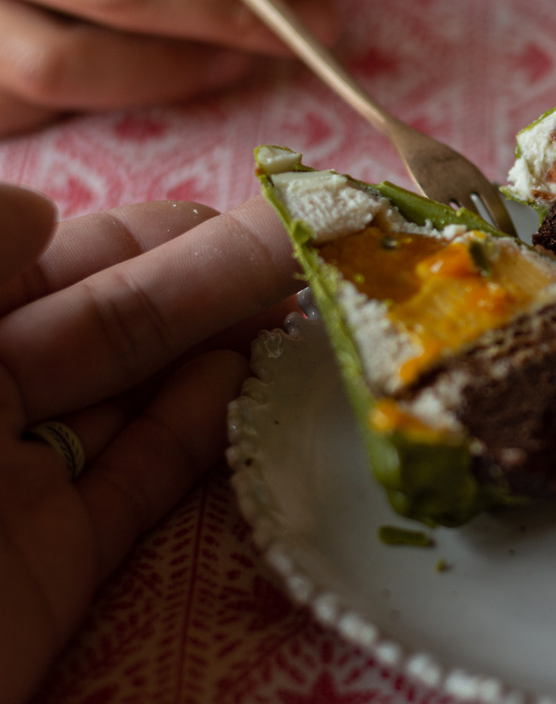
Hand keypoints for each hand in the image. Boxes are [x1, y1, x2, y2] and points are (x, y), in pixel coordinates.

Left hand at [0, 184, 300, 703]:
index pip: (57, 260)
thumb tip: (41, 214)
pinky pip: (134, 485)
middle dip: (210, 280)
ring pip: (133, 397)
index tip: (255, 206)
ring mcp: (12, 485)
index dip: (156, 234)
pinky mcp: (54, 564)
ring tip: (299, 304)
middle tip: (311, 245)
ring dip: (218, 348)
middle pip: (110, 323)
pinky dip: (191, 433)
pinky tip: (244, 384)